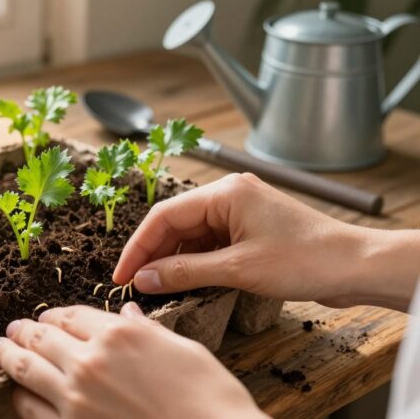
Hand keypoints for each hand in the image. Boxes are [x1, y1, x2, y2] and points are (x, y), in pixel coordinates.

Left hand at [0, 303, 266, 418]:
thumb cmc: (209, 397)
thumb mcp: (183, 349)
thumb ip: (147, 331)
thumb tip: (128, 315)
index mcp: (119, 334)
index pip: (71, 315)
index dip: (54, 315)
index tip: (45, 317)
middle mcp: (90, 361)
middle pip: (41, 338)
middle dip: (21, 331)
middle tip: (10, 329)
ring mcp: (75, 399)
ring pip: (26, 370)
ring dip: (8, 357)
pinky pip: (31, 410)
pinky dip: (20, 397)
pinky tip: (18, 393)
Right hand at [113, 173, 419, 310]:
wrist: (356, 266)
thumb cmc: (305, 259)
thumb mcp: (238, 269)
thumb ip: (185, 273)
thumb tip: (144, 278)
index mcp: (224, 193)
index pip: (165, 216)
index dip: (138, 246)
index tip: (122, 273)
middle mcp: (229, 196)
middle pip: (176, 223)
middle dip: (154, 254)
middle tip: (136, 284)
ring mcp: (240, 213)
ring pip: (192, 235)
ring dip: (174, 260)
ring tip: (156, 286)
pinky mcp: (250, 230)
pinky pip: (210, 243)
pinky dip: (195, 263)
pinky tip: (184, 281)